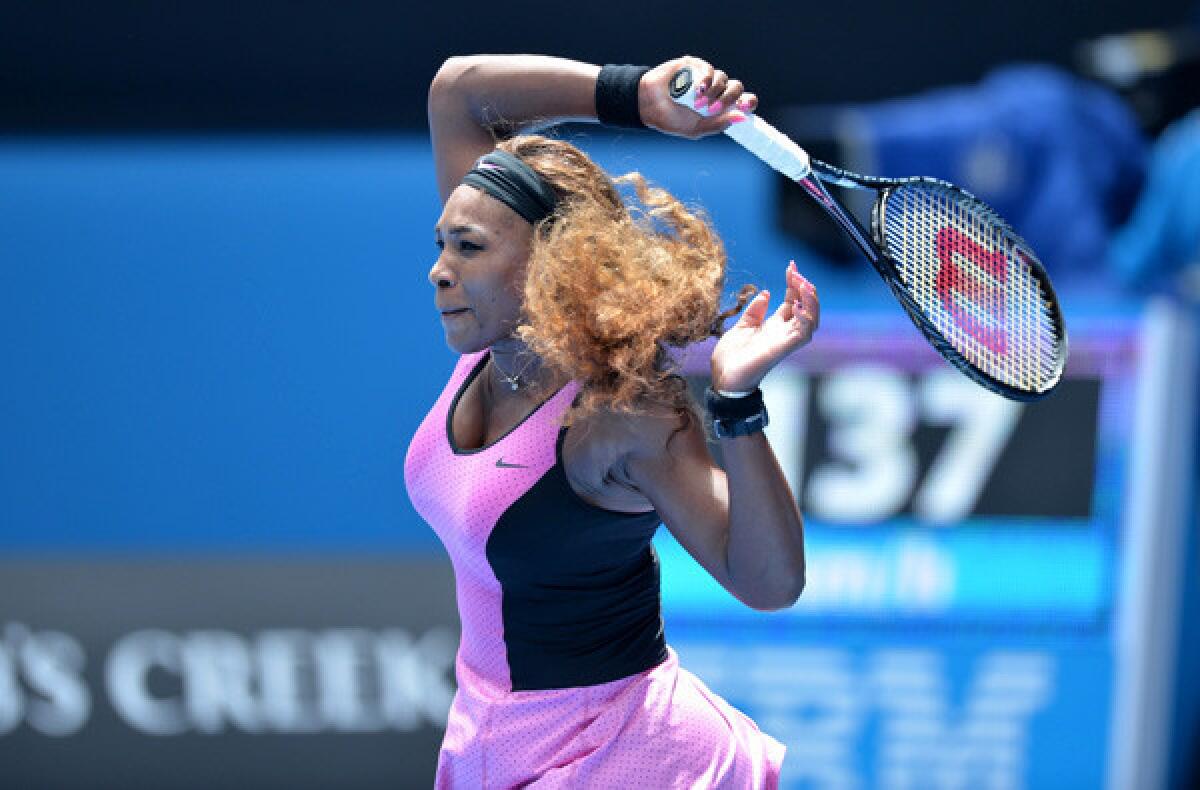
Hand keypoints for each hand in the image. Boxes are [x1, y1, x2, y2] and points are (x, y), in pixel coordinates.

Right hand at [638, 55, 757, 138]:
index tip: (744, 106)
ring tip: (697, 103)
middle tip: (714, 108)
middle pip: (736, 88)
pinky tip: (697, 90)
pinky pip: (709, 70)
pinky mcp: (695, 66)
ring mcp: (706, 77)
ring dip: (714, 92)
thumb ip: (719, 124)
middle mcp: (716, 91)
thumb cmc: (671, 120)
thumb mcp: (696, 128)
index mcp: (720, 107)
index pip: (743, 101)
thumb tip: (742, 117)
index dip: (748, 102)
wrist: (648, 105)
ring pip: (723, 78)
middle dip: (729, 98)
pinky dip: (706, 80)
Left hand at [710, 261, 818, 391]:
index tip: (791, 266)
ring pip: (812, 320)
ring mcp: (785, 341)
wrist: (722, 377)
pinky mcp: (782, 349)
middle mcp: (784, 333)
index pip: (793, 301)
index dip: (794, 283)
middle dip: (806, 288)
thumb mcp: (741, 326)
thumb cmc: (731, 357)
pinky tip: (797, 305)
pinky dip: (804, 319)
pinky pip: (802, 334)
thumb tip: (765, 293)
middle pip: (807, 308)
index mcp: (774, 326)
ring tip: (803, 284)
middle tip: (796, 273)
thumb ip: (755, 311)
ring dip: (811, 301)